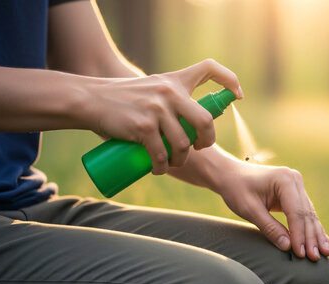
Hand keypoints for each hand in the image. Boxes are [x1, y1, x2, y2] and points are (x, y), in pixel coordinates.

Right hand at [83, 59, 242, 174]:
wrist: (91, 100)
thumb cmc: (124, 100)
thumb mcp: (153, 89)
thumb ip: (172, 101)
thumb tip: (193, 128)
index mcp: (175, 80)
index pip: (210, 68)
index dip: (229, 80)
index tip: (237, 96)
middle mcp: (170, 92)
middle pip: (205, 121)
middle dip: (206, 140)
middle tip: (198, 148)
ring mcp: (157, 109)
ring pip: (183, 143)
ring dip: (181, 159)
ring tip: (172, 163)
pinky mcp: (143, 127)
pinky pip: (162, 154)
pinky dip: (162, 167)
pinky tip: (160, 169)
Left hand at [214, 161, 328, 260]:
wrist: (231, 174)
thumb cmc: (237, 189)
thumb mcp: (250, 210)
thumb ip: (269, 227)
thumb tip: (287, 246)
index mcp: (284, 180)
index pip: (296, 212)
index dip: (299, 235)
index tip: (301, 254)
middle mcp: (295, 180)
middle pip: (306, 214)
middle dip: (311, 237)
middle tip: (315, 258)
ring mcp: (297, 185)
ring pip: (309, 214)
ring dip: (315, 235)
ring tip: (323, 253)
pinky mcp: (295, 192)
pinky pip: (305, 213)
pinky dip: (312, 228)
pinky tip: (324, 241)